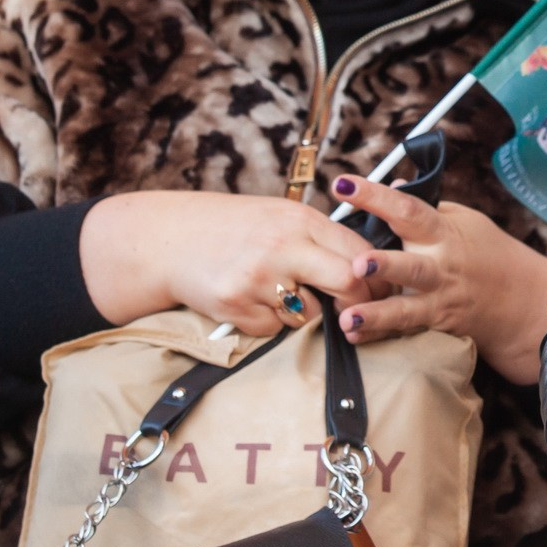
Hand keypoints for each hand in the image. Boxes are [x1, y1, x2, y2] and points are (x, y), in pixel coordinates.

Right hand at [78, 190, 374, 334]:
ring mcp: (259, 276)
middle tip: (348, 314)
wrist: (170, 239)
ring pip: (310, 315)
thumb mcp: (280, 217)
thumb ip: (318, 238)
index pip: (359, 254)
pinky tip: (247, 300)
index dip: (375, 280)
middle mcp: (283, 245)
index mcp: (300, 220)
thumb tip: (367, 270)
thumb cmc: (232, 229)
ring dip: (301, 314)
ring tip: (273, 291)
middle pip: (348, 283)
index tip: (376, 294)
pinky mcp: (236, 304)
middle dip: (355, 305)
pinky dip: (266, 322)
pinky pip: (273, 329)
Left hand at [330, 172, 546, 384]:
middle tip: (358, 264)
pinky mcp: (438, 326)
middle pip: (411, 266)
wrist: (524, 302)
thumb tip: (392, 183)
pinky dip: (380, 336)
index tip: (344, 184)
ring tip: (347, 319)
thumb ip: (426, 206)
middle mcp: (441, 268)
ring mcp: (440, 301)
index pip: (408, 209)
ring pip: (406, 309)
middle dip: (385, 266)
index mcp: (444, 234)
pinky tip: (354, 338)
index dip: (376, 196)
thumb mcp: (465, 220)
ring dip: (377, 314)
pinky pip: (406, 332)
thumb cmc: (489, 253)